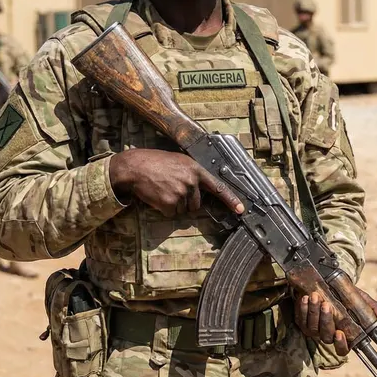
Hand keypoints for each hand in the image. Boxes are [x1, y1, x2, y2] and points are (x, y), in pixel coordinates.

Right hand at [109, 149, 243, 216]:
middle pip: (196, 204)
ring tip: (163, 190)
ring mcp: (181, 193)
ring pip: (183, 210)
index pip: (218, 188)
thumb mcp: (180, 162)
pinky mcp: (169, 203)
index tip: (241, 210)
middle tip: (172, 189)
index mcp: (196, 170)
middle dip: (186, 201)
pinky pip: (171, 214)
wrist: (135, 167)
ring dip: (174, 205)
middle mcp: (191, 182)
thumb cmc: (156, 163)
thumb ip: (193, 174)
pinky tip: (157, 196)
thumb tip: (201, 190)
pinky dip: (164, 209)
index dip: (231, 200)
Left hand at [296, 287, 376, 356]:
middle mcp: (328, 335)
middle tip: (327, 304)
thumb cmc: (348, 296)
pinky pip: (301, 318)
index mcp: (343, 335)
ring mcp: (314, 329)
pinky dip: (302, 308)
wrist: (330, 284)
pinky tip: (305, 298)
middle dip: (325, 320)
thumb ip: (374, 310)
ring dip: (313, 312)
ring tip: (316, 296)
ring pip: (312, 326)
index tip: (341, 333)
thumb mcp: (362, 300)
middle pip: (325, 336)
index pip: (342, 349)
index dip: (341, 344)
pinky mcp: (302, 321)